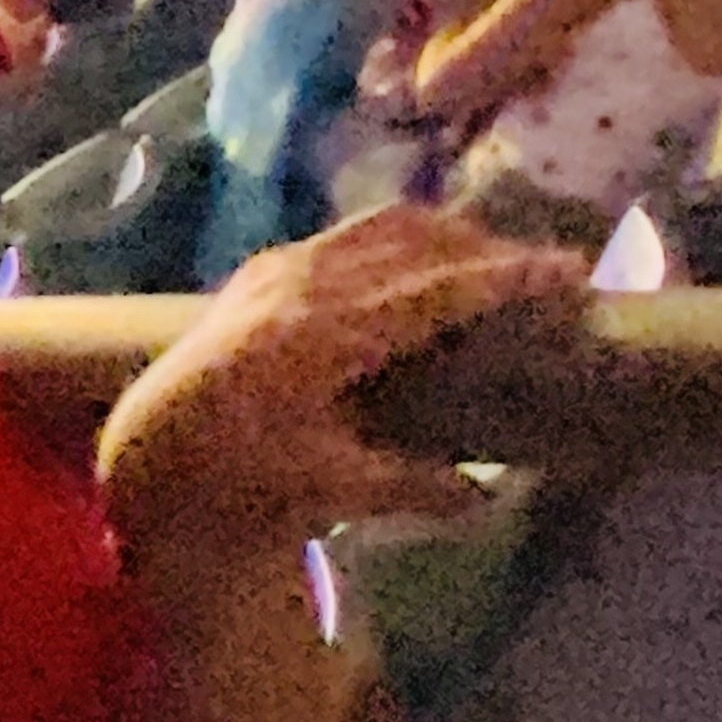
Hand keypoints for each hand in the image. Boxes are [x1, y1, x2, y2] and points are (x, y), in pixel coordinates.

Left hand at [97, 205, 588, 560]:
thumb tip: (487, 495)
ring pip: (382, 227)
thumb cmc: (236, 474)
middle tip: (548, 270)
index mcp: (327, 332)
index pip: (439, 290)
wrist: (149, 447)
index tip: (572, 271)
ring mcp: (280, 267)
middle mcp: (305, 283)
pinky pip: (348, 234)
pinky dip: (400, 239)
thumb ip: (410, 487)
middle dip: (488, 249)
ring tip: (498, 261)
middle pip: (418, 242)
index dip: (509, 277)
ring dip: (445, 236)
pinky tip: (424, 263)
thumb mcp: (328, 489)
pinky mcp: (264, 268)